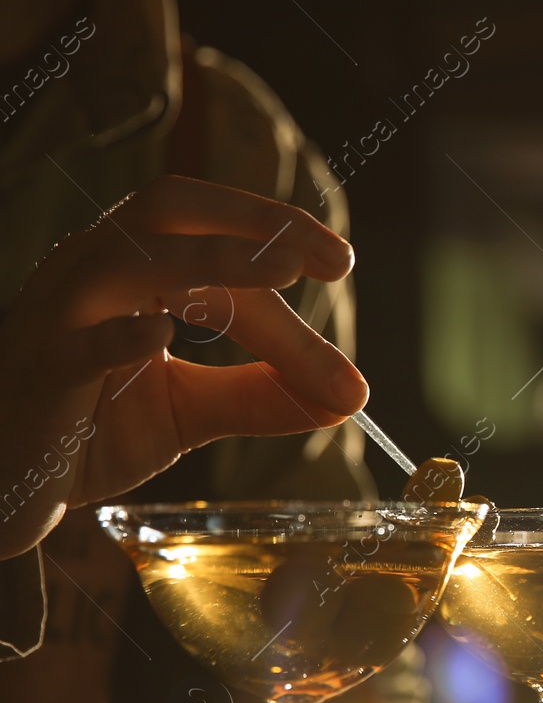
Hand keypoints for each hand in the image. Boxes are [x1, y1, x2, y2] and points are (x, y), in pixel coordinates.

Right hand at [0, 175, 365, 559]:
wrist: (2, 484)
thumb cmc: (87, 429)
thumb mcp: (191, 410)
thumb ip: (261, 396)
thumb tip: (348, 397)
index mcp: (129, 270)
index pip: (208, 231)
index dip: (275, 232)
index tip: (340, 258)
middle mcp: (90, 275)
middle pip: (169, 219)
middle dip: (251, 225)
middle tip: (328, 259)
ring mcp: (56, 320)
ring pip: (125, 261)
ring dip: (210, 261)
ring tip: (280, 273)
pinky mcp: (39, 377)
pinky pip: (75, 346)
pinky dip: (119, 336)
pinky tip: (163, 337)